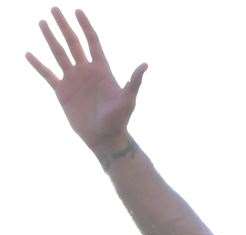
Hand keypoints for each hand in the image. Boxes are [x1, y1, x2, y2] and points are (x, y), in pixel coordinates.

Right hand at [28, 8, 145, 155]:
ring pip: (59, 54)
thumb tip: (145, 65)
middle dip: (64, 25)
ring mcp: (73, 80)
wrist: (105, 138)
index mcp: (101, 70)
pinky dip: (38, 65)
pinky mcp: (62, 92)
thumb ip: (134, 81)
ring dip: (50, 38)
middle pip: (73, 42)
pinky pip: (47, 74)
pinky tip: (29, 54)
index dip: (85, 26)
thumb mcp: (128, 100)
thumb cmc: (119, 120)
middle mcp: (86, 71)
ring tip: (42, 22)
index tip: (78, 11)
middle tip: (55, 9)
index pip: (92, 42)